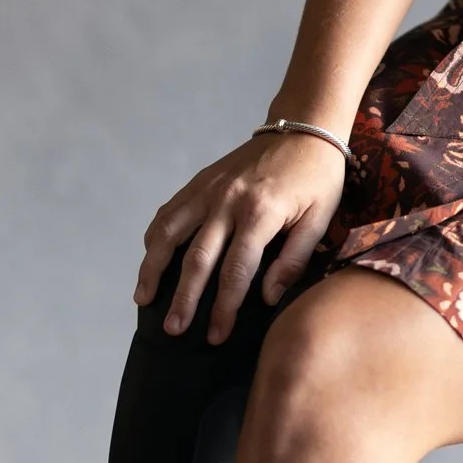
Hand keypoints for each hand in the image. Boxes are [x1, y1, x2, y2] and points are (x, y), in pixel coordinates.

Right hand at [134, 129, 350, 341]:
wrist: (302, 127)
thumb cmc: (316, 177)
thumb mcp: (319, 219)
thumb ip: (293, 259)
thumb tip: (267, 298)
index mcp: (260, 213)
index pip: (236, 271)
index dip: (224, 308)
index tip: (216, 335)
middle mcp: (227, 201)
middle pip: (197, 258)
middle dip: (183, 298)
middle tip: (173, 329)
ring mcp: (209, 189)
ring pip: (170, 233)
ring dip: (153, 268)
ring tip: (143, 299)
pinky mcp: (201, 181)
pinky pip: (169, 211)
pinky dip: (155, 237)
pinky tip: (150, 260)